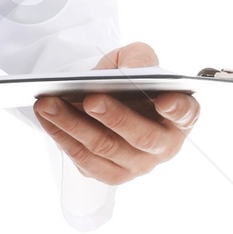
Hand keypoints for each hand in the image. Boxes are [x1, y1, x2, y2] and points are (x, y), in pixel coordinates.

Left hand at [32, 41, 196, 184]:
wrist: (108, 98)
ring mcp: (138, 164)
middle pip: (141, 136)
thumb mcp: (136, 59)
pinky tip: (46, 117)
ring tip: (49, 104)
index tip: (164, 100)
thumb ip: (139, 59)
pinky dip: (62, 137)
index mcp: (181, 115)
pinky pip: (84, 160)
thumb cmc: (129, 78)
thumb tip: (133, 72)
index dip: (177, 109)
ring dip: (74, 125)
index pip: (186, 113)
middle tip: (91, 98)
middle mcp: (164, 145)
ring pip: (106, 149)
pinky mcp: (111, 174)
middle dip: (114, 116)